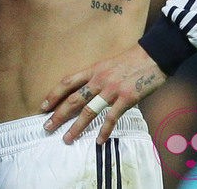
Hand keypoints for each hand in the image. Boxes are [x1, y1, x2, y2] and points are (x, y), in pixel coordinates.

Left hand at [40, 44, 165, 144]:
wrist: (153, 55)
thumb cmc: (131, 59)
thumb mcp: (108, 64)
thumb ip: (97, 77)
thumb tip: (87, 91)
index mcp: (93, 70)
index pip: (67, 82)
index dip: (54, 95)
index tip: (43, 107)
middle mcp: (99, 80)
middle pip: (73, 99)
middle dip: (58, 115)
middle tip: (47, 127)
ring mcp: (112, 90)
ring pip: (88, 111)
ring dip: (76, 127)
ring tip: (67, 139)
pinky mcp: (126, 98)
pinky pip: (112, 118)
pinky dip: (104, 130)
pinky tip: (99, 141)